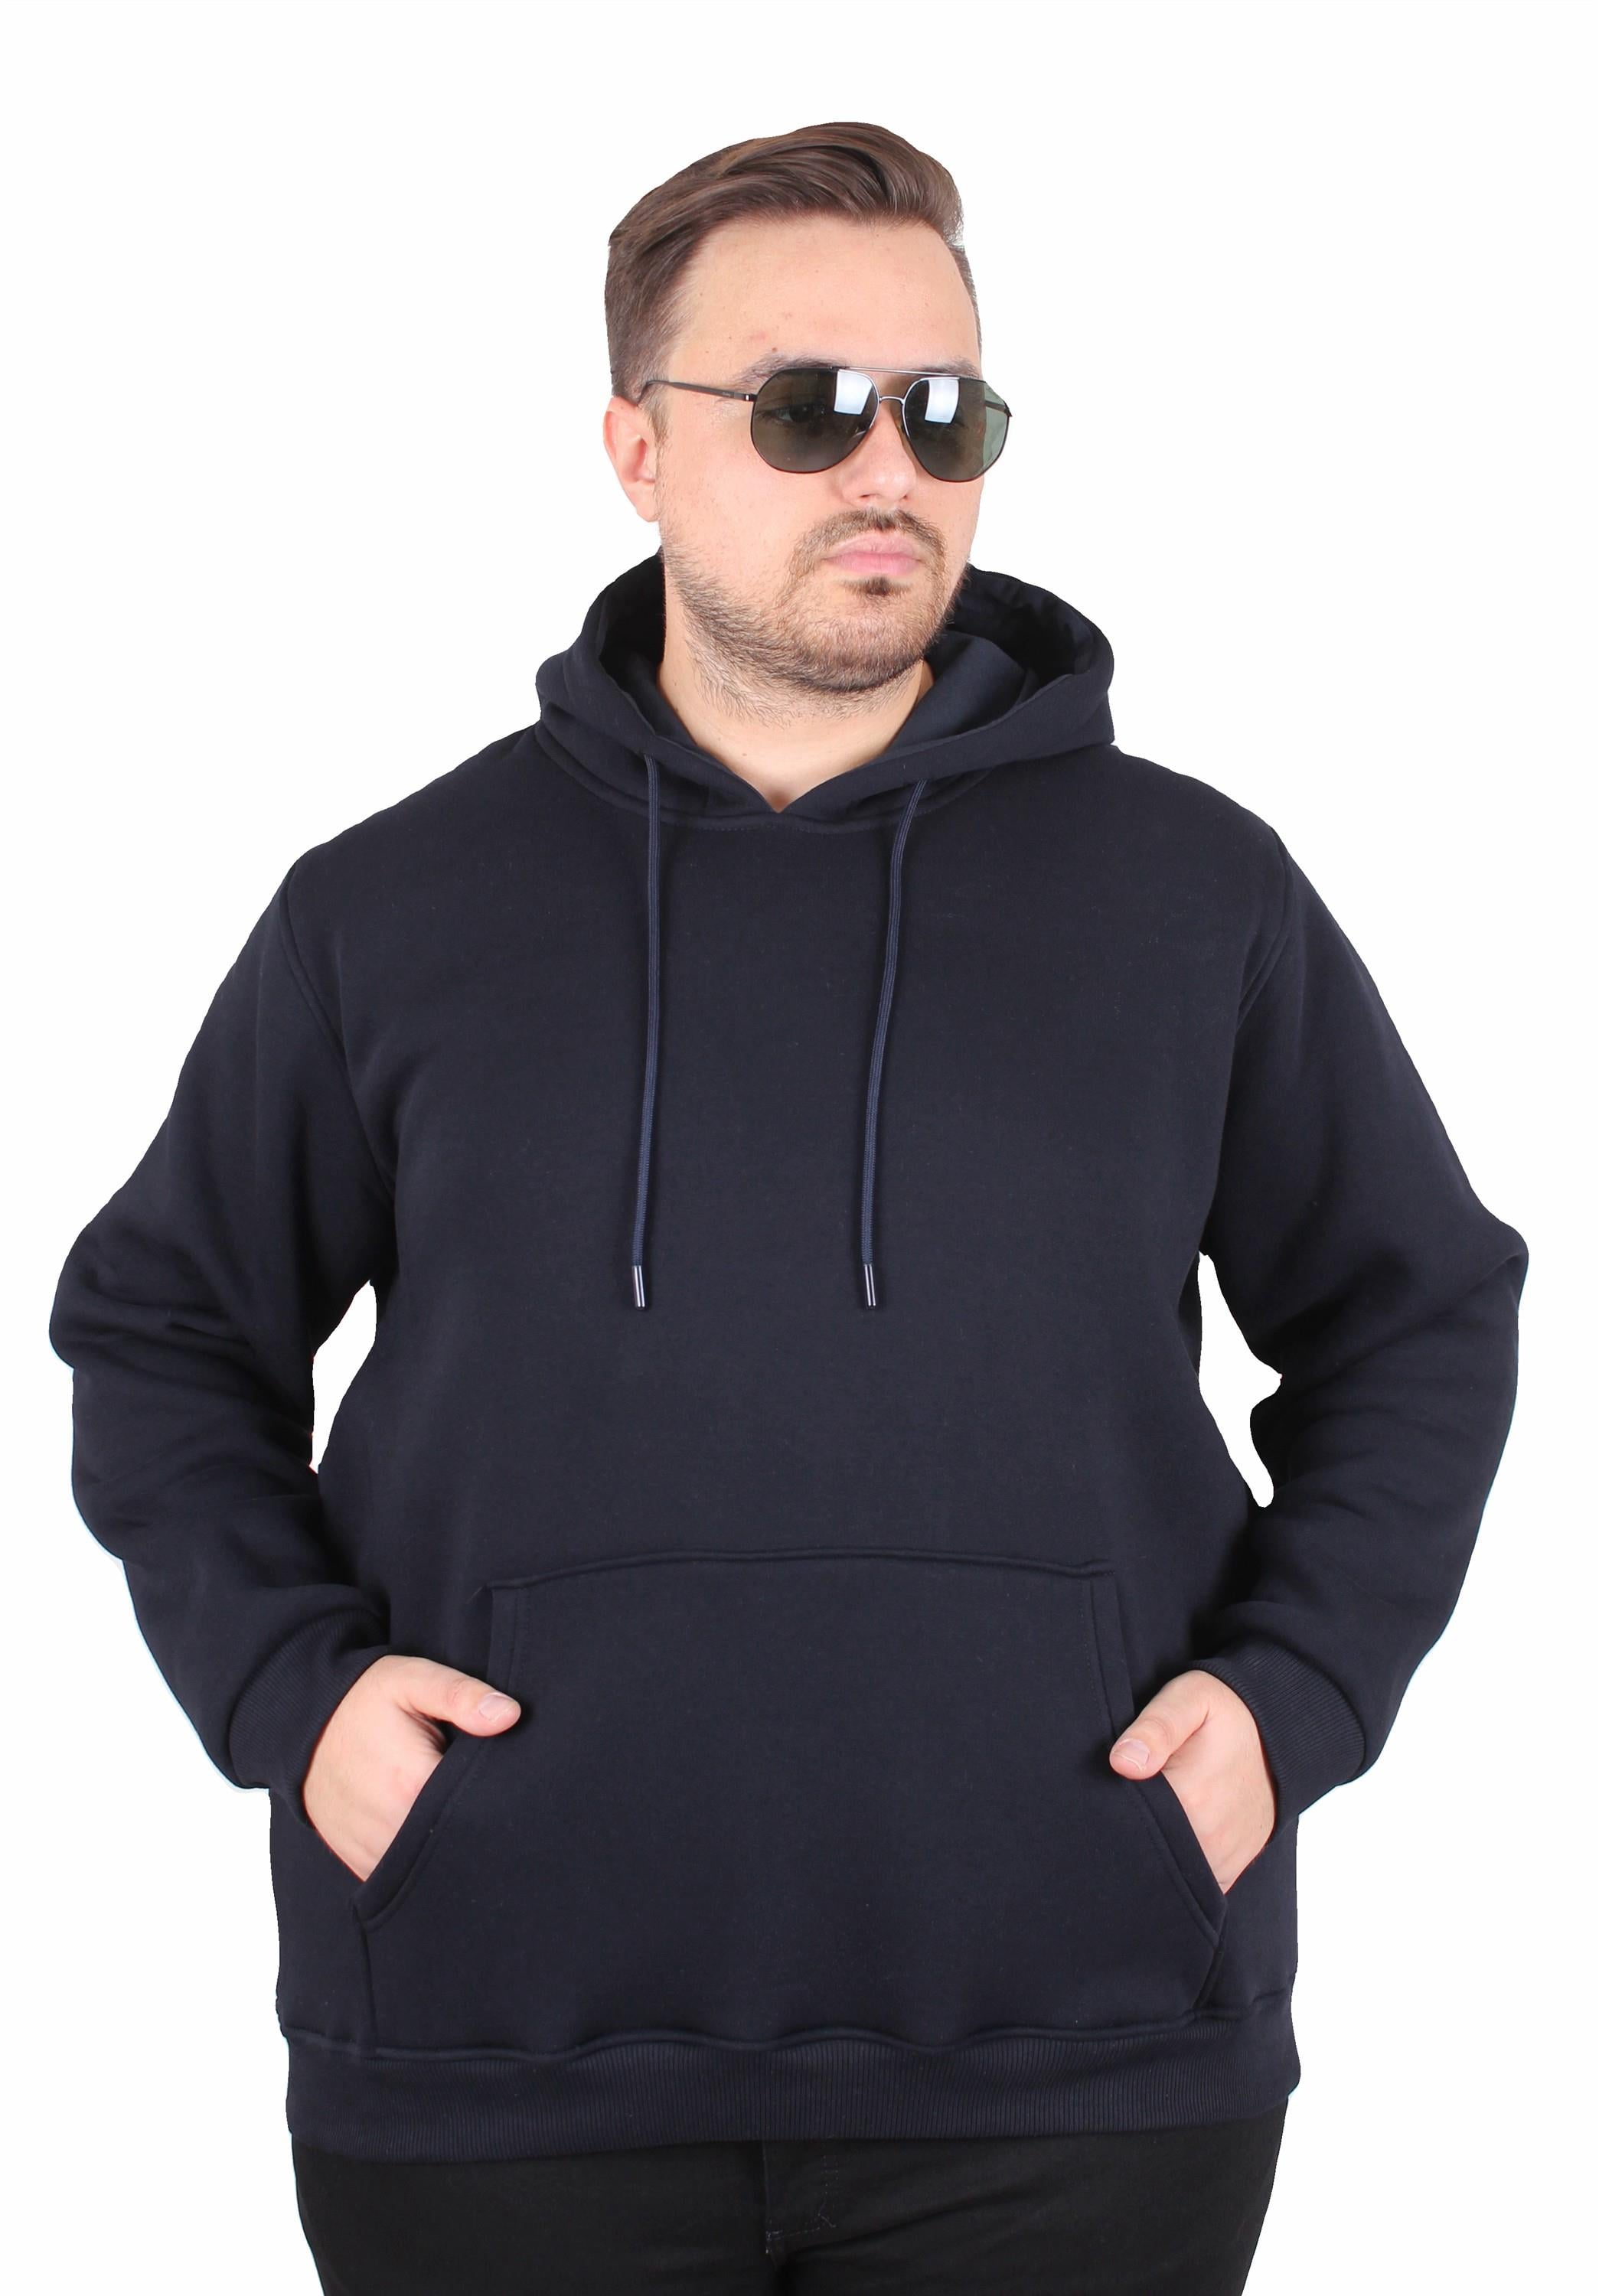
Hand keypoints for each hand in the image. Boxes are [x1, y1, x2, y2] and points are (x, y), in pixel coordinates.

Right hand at [302, 1654, 521, 1881]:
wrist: (303, 1730)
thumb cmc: (364, 1701)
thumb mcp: (412, 1680)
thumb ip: (461, 1695)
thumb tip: (509, 1715)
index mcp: (412, 1784)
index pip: (477, 1809)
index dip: (499, 1796)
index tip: (505, 1779)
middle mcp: (391, 1828)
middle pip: (457, 1842)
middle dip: (477, 1823)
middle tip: (480, 1795)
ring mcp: (373, 1852)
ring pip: (433, 1867)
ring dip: (449, 1846)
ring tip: (456, 1811)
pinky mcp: (362, 1864)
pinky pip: (404, 1877)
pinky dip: (423, 1862)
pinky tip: (432, 1832)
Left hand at [1107, 1669, 1276, 1892]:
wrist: (1275, 1737)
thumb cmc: (1225, 1714)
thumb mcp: (1189, 1700)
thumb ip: (1156, 1728)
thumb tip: (1123, 1763)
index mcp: (1191, 1799)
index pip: (1127, 1822)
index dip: (1108, 1808)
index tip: (1107, 1788)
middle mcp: (1208, 1840)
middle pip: (1143, 1850)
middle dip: (1127, 1831)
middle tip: (1128, 1799)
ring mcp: (1220, 1861)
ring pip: (1165, 1872)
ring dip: (1150, 1851)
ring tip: (1150, 1814)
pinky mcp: (1227, 1872)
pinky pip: (1191, 1884)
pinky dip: (1174, 1868)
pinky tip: (1168, 1837)